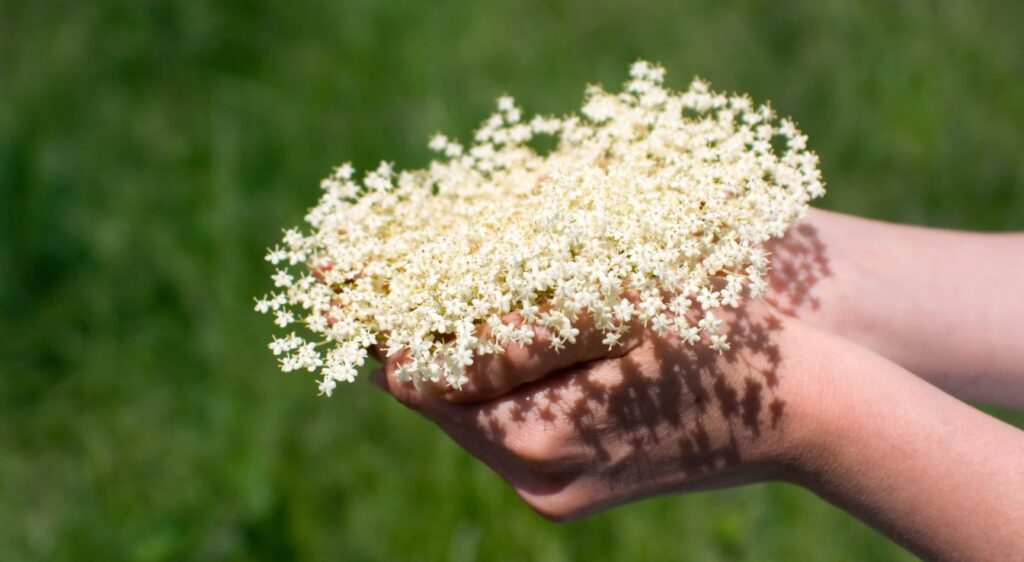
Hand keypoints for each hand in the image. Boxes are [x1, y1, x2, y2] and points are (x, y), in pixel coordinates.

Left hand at [373, 300, 822, 520]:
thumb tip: (404, 351)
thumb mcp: (614, 313)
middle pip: (438, 404)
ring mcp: (554, 491)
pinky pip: (506, 431)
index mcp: (539, 434)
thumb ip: (508, 334)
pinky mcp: (572, 489)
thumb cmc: (719, 341)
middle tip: (391, 282)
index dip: (389, 324)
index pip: (423, 381)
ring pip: (469, 418)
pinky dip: (494, 385)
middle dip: (419, 340)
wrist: (805, 414)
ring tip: (443, 300)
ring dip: (456, 362)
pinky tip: (500, 339)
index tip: (355, 281)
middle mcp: (536, 478)